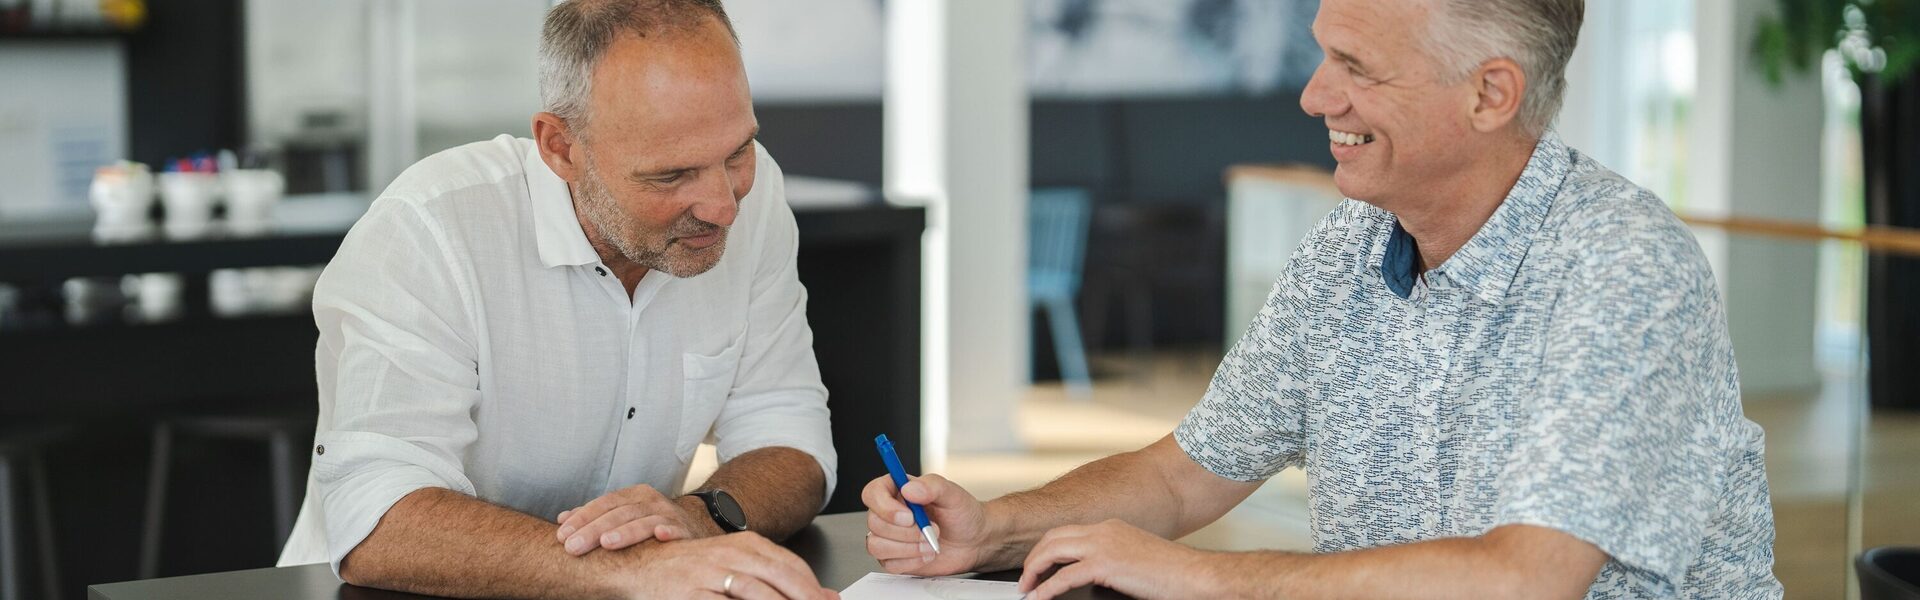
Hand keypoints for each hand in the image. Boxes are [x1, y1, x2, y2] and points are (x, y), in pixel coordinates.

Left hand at [556, 484, 714, 555]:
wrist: (693, 528)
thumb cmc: (649, 525)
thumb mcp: (623, 517)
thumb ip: (594, 517)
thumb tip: (562, 519)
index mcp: (633, 495)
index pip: (603, 503)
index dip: (582, 518)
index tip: (561, 535)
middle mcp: (651, 500)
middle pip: (619, 513)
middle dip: (594, 530)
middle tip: (573, 547)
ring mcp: (669, 514)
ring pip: (645, 521)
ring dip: (626, 532)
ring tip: (606, 543)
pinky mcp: (686, 530)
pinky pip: (676, 530)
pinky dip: (669, 531)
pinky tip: (660, 535)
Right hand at [612, 531, 839, 599]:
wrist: (640, 564)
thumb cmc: (689, 567)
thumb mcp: (734, 563)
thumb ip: (772, 575)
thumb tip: (821, 594)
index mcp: (745, 544)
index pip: (791, 565)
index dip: (813, 587)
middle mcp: (731, 555)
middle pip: (781, 578)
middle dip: (805, 597)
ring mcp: (711, 574)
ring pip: (757, 593)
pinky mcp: (693, 594)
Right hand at [859, 473, 992, 575]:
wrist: (974, 541)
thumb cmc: (962, 514)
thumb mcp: (953, 494)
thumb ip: (932, 486)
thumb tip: (909, 489)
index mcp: (898, 490)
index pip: (872, 493)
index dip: (885, 506)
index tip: (909, 516)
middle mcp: (890, 513)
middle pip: (874, 523)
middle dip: (905, 532)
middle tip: (931, 529)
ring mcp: (890, 537)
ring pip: (876, 546)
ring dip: (907, 548)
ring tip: (931, 544)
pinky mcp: (895, 557)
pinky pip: (889, 564)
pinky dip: (911, 562)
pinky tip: (927, 554)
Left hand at [1017, 519, 1216, 599]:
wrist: (1193, 575)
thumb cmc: (1172, 573)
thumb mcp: (1136, 558)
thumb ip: (1114, 561)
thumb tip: (1098, 575)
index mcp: (1111, 527)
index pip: (1067, 532)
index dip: (1047, 548)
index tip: (1038, 565)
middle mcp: (1104, 531)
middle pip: (1053, 538)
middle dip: (1034, 558)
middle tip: (1026, 578)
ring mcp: (1103, 545)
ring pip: (1052, 551)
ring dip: (1034, 570)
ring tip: (1027, 588)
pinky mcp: (1105, 565)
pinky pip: (1064, 576)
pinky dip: (1047, 588)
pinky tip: (1040, 598)